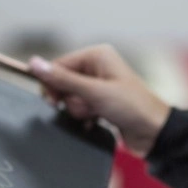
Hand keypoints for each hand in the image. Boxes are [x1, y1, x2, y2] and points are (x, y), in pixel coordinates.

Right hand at [29, 44, 170, 155]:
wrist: (154, 132)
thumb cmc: (131, 107)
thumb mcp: (94, 92)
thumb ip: (63, 79)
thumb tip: (33, 63)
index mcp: (97, 55)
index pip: (58, 65)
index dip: (53, 84)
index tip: (54, 101)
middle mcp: (98, 67)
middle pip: (63, 83)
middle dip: (71, 100)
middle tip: (87, 107)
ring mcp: (100, 85)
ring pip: (71, 98)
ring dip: (79, 110)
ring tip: (96, 115)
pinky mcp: (101, 102)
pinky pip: (80, 108)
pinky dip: (84, 117)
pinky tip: (96, 122)